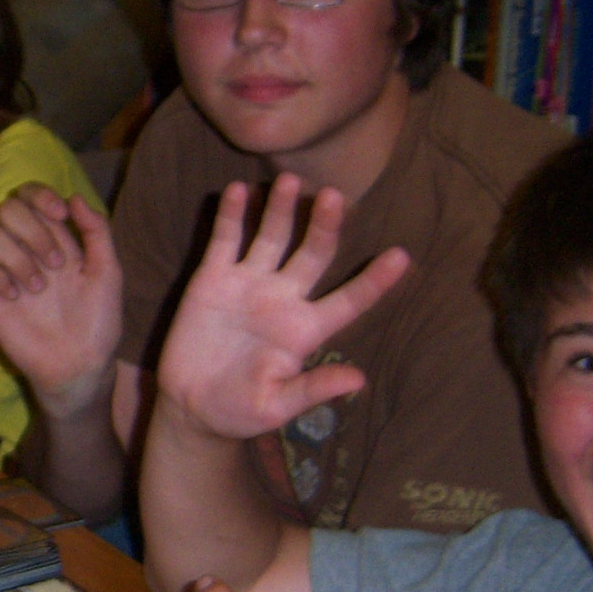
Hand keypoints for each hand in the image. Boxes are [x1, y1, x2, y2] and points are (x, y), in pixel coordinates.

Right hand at [0, 185, 123, 414]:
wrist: (80, 364)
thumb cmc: (98, 321)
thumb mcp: (108, 273)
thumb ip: (97, 232)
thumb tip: (74, 197)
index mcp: (54, 239)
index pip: (31, 196)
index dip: (39, 195)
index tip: (58, 215)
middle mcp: (26, 251)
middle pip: (7, 209)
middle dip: (32, 229)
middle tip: (55, 264)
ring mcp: (4, 273)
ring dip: (16, 257)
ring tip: (38, 288)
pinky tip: (15, 298)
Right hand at [154, 175, 409, 442]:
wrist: (191, 405)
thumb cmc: (239, 412)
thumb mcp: (276, 408)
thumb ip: (313, 389)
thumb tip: (358, 380)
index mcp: (304, 330)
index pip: (348, 300)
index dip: (374, 280)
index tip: (401, 256)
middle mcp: (282, 300)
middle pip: (312, 255)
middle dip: (324, 226)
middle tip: (333, 195)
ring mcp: (247, 285)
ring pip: (271, 238)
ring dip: (281, 209)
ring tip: (289, 180)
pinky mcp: (212, 280)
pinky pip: (225, 241)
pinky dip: (232, 216)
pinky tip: (238, 190)